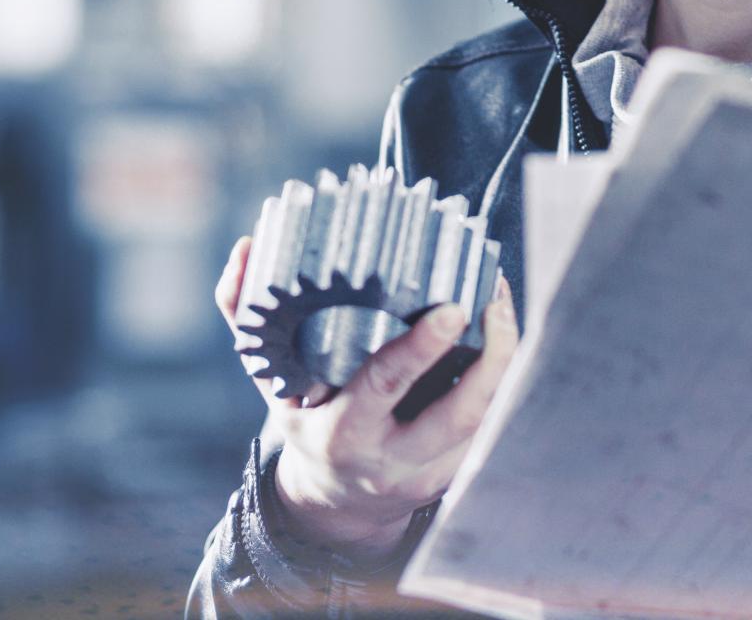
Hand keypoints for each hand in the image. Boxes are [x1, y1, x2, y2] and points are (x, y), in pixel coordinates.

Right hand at [213, 235, 519, 559]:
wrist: (334, 502)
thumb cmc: (303, 421)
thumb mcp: (269, 378)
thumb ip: (246, 314)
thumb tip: (245, 250)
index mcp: (339, 432)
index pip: (383, 385)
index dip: (420, 348)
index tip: (449, 309)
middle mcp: (387, 458)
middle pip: (455, 414)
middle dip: (487, 359)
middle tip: (493, 300)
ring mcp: (427, 473)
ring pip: (484, 421)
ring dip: (505, 362)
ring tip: (503, 304)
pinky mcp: (454, 475)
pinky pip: (489, 426)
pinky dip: (501, 379)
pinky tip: (503, 335)